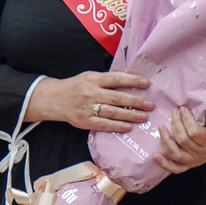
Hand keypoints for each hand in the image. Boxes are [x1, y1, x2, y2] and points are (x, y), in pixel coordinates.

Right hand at [32, 70, 153, 131]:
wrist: (55, 99)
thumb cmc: (77, 86)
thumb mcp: (90, 77)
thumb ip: (107, 80)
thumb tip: (131, 80)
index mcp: (94, 79)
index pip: (116, 79)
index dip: (132, 81)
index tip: (147, 83)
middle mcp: (91, 93)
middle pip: (117, 97)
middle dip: (136, 101)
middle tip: (150, 104)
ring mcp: (88, 108)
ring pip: (112, 112)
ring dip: (130, 115)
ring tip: (144, 116)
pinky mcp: (85, 121)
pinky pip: (103, 124)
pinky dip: (116, 126)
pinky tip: (128, 127)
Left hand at [155, 107, 205, 174]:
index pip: (195, 133)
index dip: (186, 120)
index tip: (183, 108)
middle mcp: (202, 153)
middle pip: (183, 140)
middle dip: (176, 124)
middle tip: (175, 111)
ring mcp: (195, 160)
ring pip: (176, 154)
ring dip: (166, 141)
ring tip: (161, 127)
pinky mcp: (191, 164)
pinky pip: (177, 168)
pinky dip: (165, 165)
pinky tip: (156, 157)